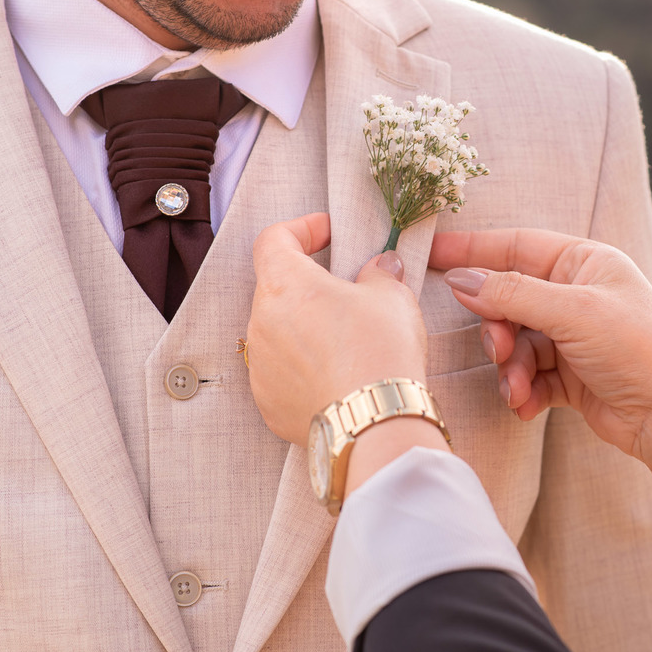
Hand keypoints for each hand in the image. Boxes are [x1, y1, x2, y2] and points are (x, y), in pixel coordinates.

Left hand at [247, 213, 428, 446]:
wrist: (375, 422)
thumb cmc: (380, 351)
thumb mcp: (392, 297)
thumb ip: (380, 273)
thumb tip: (380, 266)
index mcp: (285, 284)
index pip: (274, 239)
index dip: (301, 229)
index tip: (328, 233)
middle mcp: (261, 321)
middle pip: (276, 288)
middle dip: (309, 284)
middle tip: (349, 292)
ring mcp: (259, 365)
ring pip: (277, 332)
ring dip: (305, 328)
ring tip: (346, 341)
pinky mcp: (267, 401)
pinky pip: (280, 372)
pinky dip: (303, 367)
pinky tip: (336, 375)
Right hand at [430, 227, 651, 560]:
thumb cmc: (637, 349)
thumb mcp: (572, 313)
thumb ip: (513, 294)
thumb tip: (460, 280)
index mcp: (585, 263)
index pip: (517, 246)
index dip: (473, 250)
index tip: (430, 255)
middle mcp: (577, 295)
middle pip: (509, 300)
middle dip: (497, 329)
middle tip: (497, 350)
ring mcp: (573, 337)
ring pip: (515, 343)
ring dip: (511, 368)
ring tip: (518, 389)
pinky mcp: (570, 376)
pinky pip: (528, 376)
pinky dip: (523, 390)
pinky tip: (526, 406)